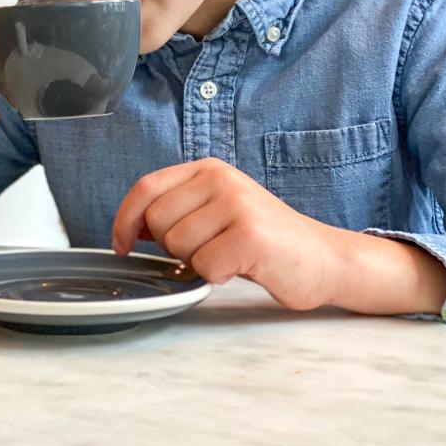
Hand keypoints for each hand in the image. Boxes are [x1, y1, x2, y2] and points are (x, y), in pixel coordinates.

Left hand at [112, 158, 338, 310]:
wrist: (322, 258)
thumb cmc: (262, 240)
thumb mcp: (216, 211)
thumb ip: (178, 210)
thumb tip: (129, 229)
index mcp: (207, 169)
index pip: (146, 188)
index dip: (124, 220)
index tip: (122, 246)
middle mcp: (220, 178)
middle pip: (157, 221)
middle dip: (173, 247)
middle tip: (208, 249)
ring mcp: (236, 203)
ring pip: (178, 246)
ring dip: (198, 262)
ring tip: (229, 255)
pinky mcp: (250, 234)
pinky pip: (205, 267)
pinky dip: (219, 277)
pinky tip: (242, 266)